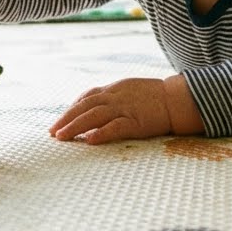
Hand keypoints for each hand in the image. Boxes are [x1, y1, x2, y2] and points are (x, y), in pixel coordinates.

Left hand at [50, 75, 202, 144]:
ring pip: (94, 116)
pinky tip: (89, 141)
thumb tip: (98, 109)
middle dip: (66, 119)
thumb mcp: (131, 90)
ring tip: (62, 137)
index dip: (72, 108)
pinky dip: (101, 134)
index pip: (87, 97)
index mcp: (115, 89)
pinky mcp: (136, 122)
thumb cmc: (157, 97)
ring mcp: (125, 108)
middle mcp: (116, 97)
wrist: (178, 99)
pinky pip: (115, 127)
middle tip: (52, 132)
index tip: (61, 120)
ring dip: (75, 126)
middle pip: (85, 106)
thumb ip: (114, 98)